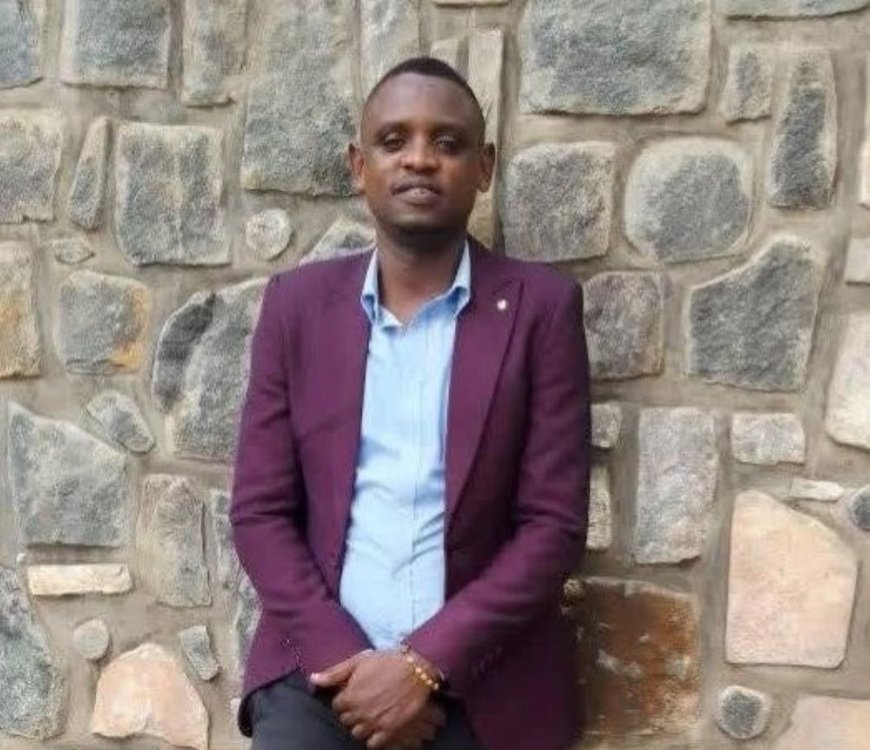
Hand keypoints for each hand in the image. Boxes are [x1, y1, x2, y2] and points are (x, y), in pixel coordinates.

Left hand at [316, 650, 438, 747]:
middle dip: (353, 711)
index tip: (355, 692)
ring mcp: (374, 723)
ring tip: (371, 713)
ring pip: (358, 733)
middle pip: (347, 720)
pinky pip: (373, 744)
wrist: (416, 669)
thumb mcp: (359, 661)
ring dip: (362, 724)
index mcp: (349, 696)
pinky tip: (379, 725)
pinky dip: (374, 737)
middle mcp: (359, 713)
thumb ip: (335, 673)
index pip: (337, 706)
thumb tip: (313, 680)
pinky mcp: (389, 731)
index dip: (346, 698)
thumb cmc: (387, 661)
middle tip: (364, 701)